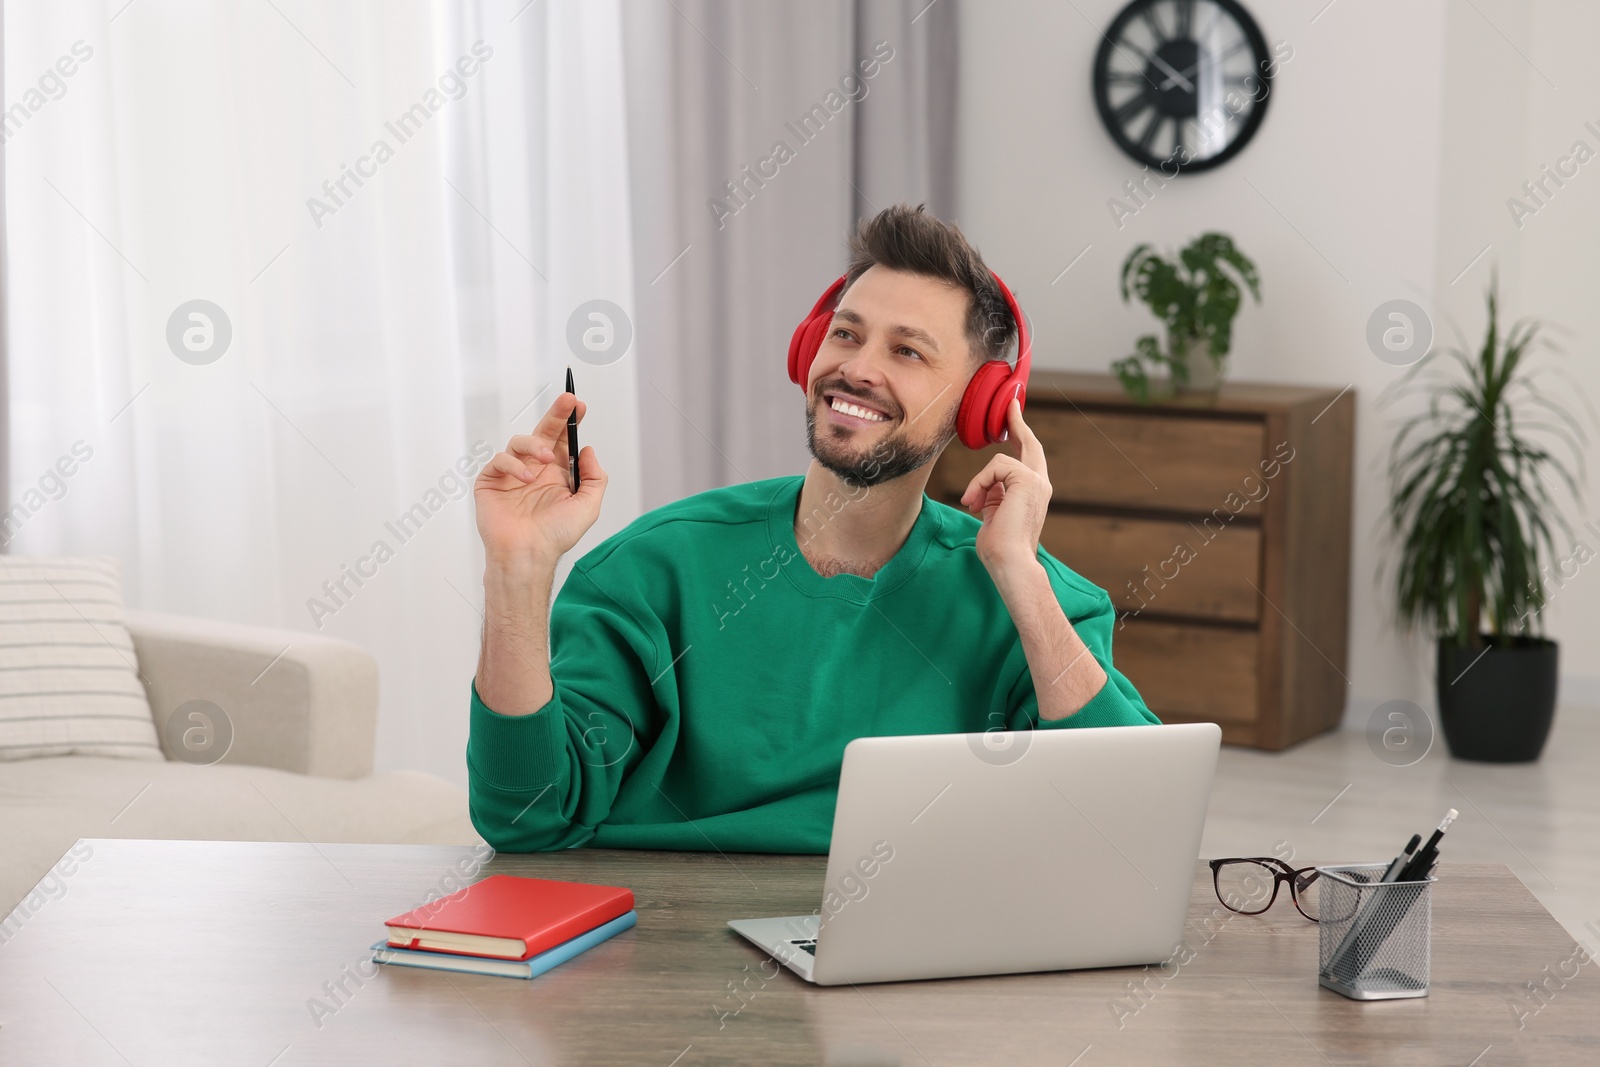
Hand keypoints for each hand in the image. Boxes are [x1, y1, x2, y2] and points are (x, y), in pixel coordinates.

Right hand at [475, 392, 606, 566]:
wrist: (528, 554)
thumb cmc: (556, 536)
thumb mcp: (588, 506)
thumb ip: (595, 477)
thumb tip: (587, 449)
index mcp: (557, 475)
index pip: (563, 441)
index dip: (570, 422)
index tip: (579, 405)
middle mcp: (535, 470)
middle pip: (544, 433)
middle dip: (556, 415)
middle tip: (567, 400)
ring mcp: (512, 475)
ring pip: (519, 442)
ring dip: (535, 445)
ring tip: (547, 459)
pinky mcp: (491, 481)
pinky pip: (500, 460)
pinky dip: (514, 465)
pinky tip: (526, 478)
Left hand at [958, 397, 1051, 577]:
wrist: (1010, 562)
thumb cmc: (999, 547)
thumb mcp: (993, 514)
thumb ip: (994, 495)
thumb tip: (985, 487)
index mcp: (1033, 492)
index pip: (1028, 457)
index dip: (1021, 435)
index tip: (1013, 416)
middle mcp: (1040, 484)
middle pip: (1029, 444)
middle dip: (1018, 423)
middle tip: (1010, 404)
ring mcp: (1036, 481)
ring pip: (999, 461)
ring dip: (979, 482)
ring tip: (973, 504)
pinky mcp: (1027, 480)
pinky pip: (994, 467)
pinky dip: (979, 483)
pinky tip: (975, 503)